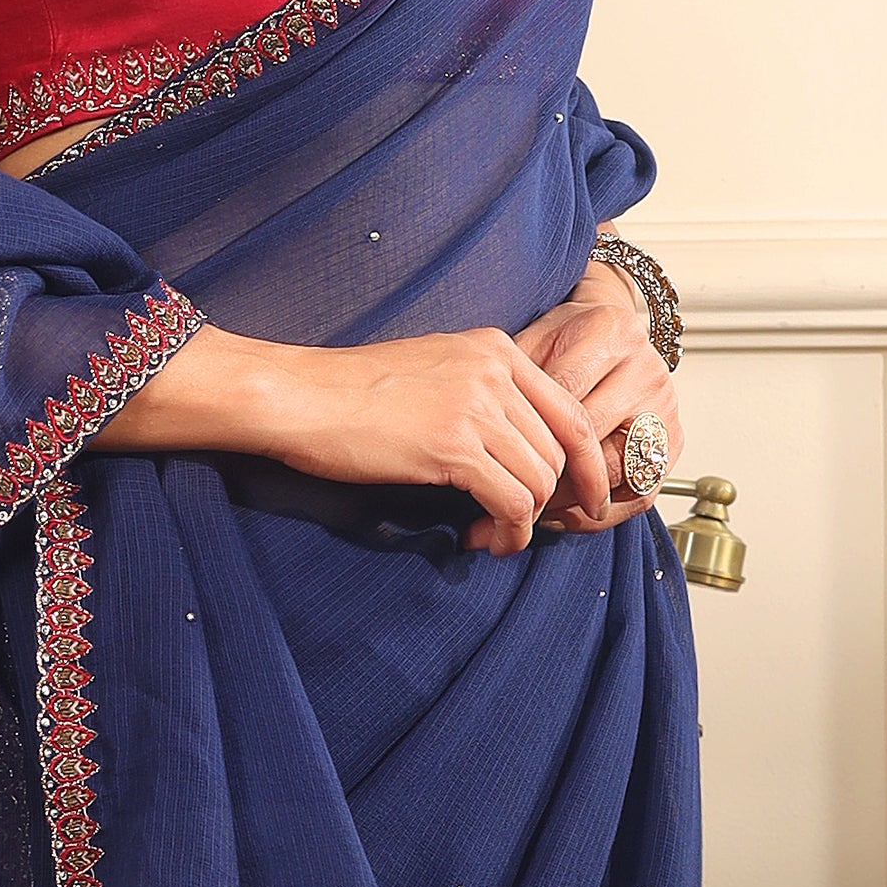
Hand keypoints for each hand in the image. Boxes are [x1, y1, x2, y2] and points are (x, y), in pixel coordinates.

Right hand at [93, 312, 624, 548]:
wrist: (299, 396)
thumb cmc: (352, 391)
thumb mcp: (432, 370)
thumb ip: (482, 394)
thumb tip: (516, 449)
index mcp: (495, 347)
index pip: (570, 410)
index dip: (587, 463)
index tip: (584, 498)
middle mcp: (495, 369)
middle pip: (560, 449)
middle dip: (552, 499)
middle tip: (521, 527)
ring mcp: (476, 405)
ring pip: (540, 479)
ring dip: (525, 521)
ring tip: (496, 537)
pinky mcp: (453, 445)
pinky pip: (512, 500)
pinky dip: (508, 530)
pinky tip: (486, 539)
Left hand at [517, 258, 679, 525]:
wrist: (610, 333)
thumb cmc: (565, 340)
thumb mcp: (533, 340)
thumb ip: (514, 375)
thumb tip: (480, 427)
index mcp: (609, 333)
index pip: (563, 396)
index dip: (526, 433)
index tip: (491, 460)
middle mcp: (646, 370)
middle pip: (591, 439)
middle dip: (544, 473)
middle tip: (504, 496)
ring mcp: (665, 408)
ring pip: (616, 473)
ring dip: (570, 501)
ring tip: (532, 511)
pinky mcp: (674, 442)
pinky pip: (639, 494)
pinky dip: (599, 515)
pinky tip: (564, 517)